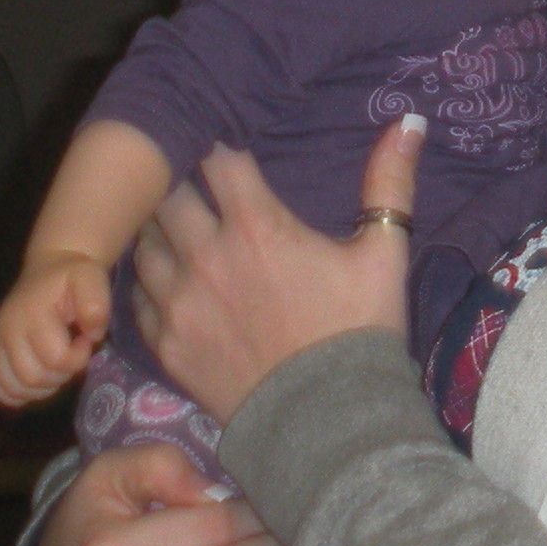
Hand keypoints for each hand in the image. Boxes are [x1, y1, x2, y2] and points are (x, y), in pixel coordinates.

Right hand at [0, 252, 112, 407]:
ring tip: (55, 366)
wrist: (49, 270)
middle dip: (60, 375)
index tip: (85, 341)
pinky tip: (36, 379)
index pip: (55, 359)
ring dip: (42, 388)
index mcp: (30, 313)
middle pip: (32, 378)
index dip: (78, 358)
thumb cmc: (71, 277)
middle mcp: (5, 330)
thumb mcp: (91, 278)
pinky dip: (17, 393)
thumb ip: (96, 304)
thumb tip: (92, 335)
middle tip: (71, 355)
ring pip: (13, 389)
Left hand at [130, 119, 421, 425]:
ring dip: (156, 230)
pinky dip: (147, 282)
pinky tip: (165, 279)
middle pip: (166, 194)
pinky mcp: (164, 345)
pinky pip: (137, 298)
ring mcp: (177, 303)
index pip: (215, 158)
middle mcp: (205, 256)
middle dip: (178, 182)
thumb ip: (389, 182)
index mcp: (256, 226)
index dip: (218, 146)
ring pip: (142, 243)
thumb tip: (409, 121)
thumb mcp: (383, 253)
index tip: (224, 147)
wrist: (327, 424)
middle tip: (192, 183)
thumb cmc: (358, 333)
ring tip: (173, 228)